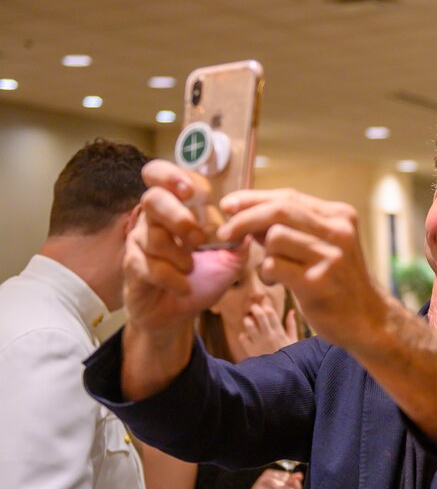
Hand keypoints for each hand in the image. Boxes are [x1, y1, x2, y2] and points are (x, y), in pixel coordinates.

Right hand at [123, 160, 245, 336]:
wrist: (176, 313)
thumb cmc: (199, 279)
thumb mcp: (227, 261)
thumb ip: (239, 244)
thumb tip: (252, 229)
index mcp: (173, 208)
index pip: (158, 175)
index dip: (170, 175)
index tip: (191, 190)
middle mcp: (151, 219)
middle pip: (153, 199)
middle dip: (179, 217)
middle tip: (199, 239)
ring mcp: (139, 241)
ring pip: (155, 238)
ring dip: (181, 257)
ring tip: (191, 269)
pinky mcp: (132, 266)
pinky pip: (152, 267)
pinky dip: (174, 279)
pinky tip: (184, 288)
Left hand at [217, 189, 386, 352]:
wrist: (368, 319)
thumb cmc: (339, 282)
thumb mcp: (324, 245)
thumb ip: (295, 228)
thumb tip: (248, 214)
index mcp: (340, 216)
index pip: (289, 197)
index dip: (253, 198)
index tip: (229, 205)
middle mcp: (339, 232)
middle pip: (279, 210)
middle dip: (244, 218)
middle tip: (226, 232)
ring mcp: (331, 257)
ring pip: (274, 238)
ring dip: (263, 254)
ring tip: (272, 269)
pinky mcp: (318, 283)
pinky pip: (273, 266)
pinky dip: (266, 274)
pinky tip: (276, 283)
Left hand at [238, 299, 298, 357]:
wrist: (280, 374)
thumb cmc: (288, 355)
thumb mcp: (293, 340)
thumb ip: (292, 325)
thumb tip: (292, 310)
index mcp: (279, 332)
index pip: (271, 313)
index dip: (266, 307)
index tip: (265, 308)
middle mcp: (268, 336)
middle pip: (259, 316)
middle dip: (255, 308)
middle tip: (253, 308)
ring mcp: (258, 343)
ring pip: (249, 325)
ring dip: (248, 321)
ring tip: (249, 321)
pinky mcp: (250, 351)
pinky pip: (242, 338)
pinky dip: (243, 335)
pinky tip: (247, 336)